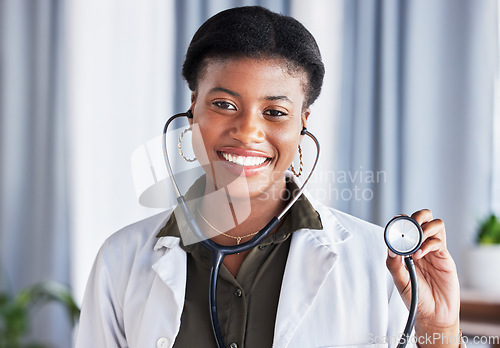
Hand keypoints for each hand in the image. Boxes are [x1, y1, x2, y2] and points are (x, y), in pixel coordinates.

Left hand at [386, 209, 460, 347]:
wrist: (434, 315)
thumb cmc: (416, 298)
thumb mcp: (399, 281)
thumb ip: (393, 264)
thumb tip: (390, 247)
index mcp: (407, 248)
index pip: (405, 225)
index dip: (400, 221)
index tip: (395, 223)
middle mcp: (421, 246)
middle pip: (423, 218)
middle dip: (416, 217)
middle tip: (410, 228)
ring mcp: (434, 250)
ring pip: (435, 224)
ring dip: (424, 228)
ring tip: (416, 242)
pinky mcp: (445, 258)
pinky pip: (439, 241)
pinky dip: (428, 244)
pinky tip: (419, 255)